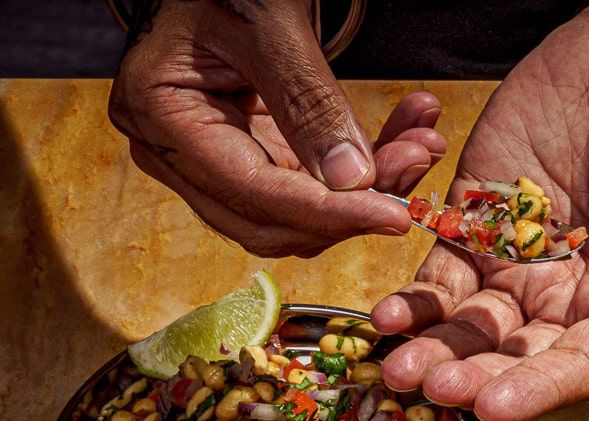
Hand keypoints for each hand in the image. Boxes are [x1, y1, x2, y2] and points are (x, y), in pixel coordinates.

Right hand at [109, 0, 445, 257]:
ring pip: (301, 210)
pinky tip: (408, 138)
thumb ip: (307, 101)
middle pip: (272, 219)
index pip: (251, 192)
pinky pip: (314, 183)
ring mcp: (213, 155)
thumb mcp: (268, 24)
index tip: (394, 216)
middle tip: (414, 166)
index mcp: (160, 114)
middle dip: (352, 206)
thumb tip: (351, 181)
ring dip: (369, 188)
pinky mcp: (252, 151)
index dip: (327, 213)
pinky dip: (365, 167)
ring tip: (420, 145)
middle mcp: (175, 148)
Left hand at [371, 2, 588, 420]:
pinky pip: (439, 269)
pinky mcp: (478, 215)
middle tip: (434, 386)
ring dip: (435, 349)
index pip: (579, 367)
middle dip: (474, 376)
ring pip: (470, 324)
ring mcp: (520, 258)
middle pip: (515, 355)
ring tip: (399, 364)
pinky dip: (414, 297)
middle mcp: (571, 295)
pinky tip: (390, 315)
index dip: (538, 389)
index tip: (496, 406)